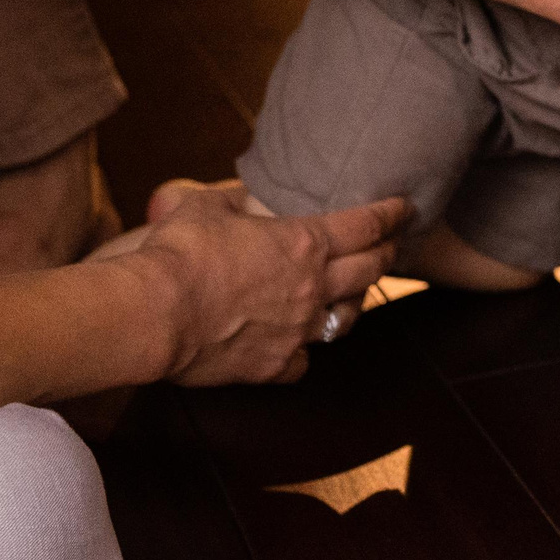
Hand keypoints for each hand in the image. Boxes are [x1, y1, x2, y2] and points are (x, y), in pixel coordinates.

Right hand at [100, 178, 404, 386]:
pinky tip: (297, 346)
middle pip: (370, 269)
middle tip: (393, 244)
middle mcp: (312, 288)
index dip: (390, 214)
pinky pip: (303, 360)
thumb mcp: (205, 206)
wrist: (155, 313)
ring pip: (346, 318)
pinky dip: (303, 350)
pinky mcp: (275, 365)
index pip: (365, 225)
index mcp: (303, 243)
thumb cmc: (179, 252)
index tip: (404, 208)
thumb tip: (236, 194)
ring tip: (354, 294)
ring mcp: (298, 331)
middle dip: (387, 253)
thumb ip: (230, 198)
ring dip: (354, 302)